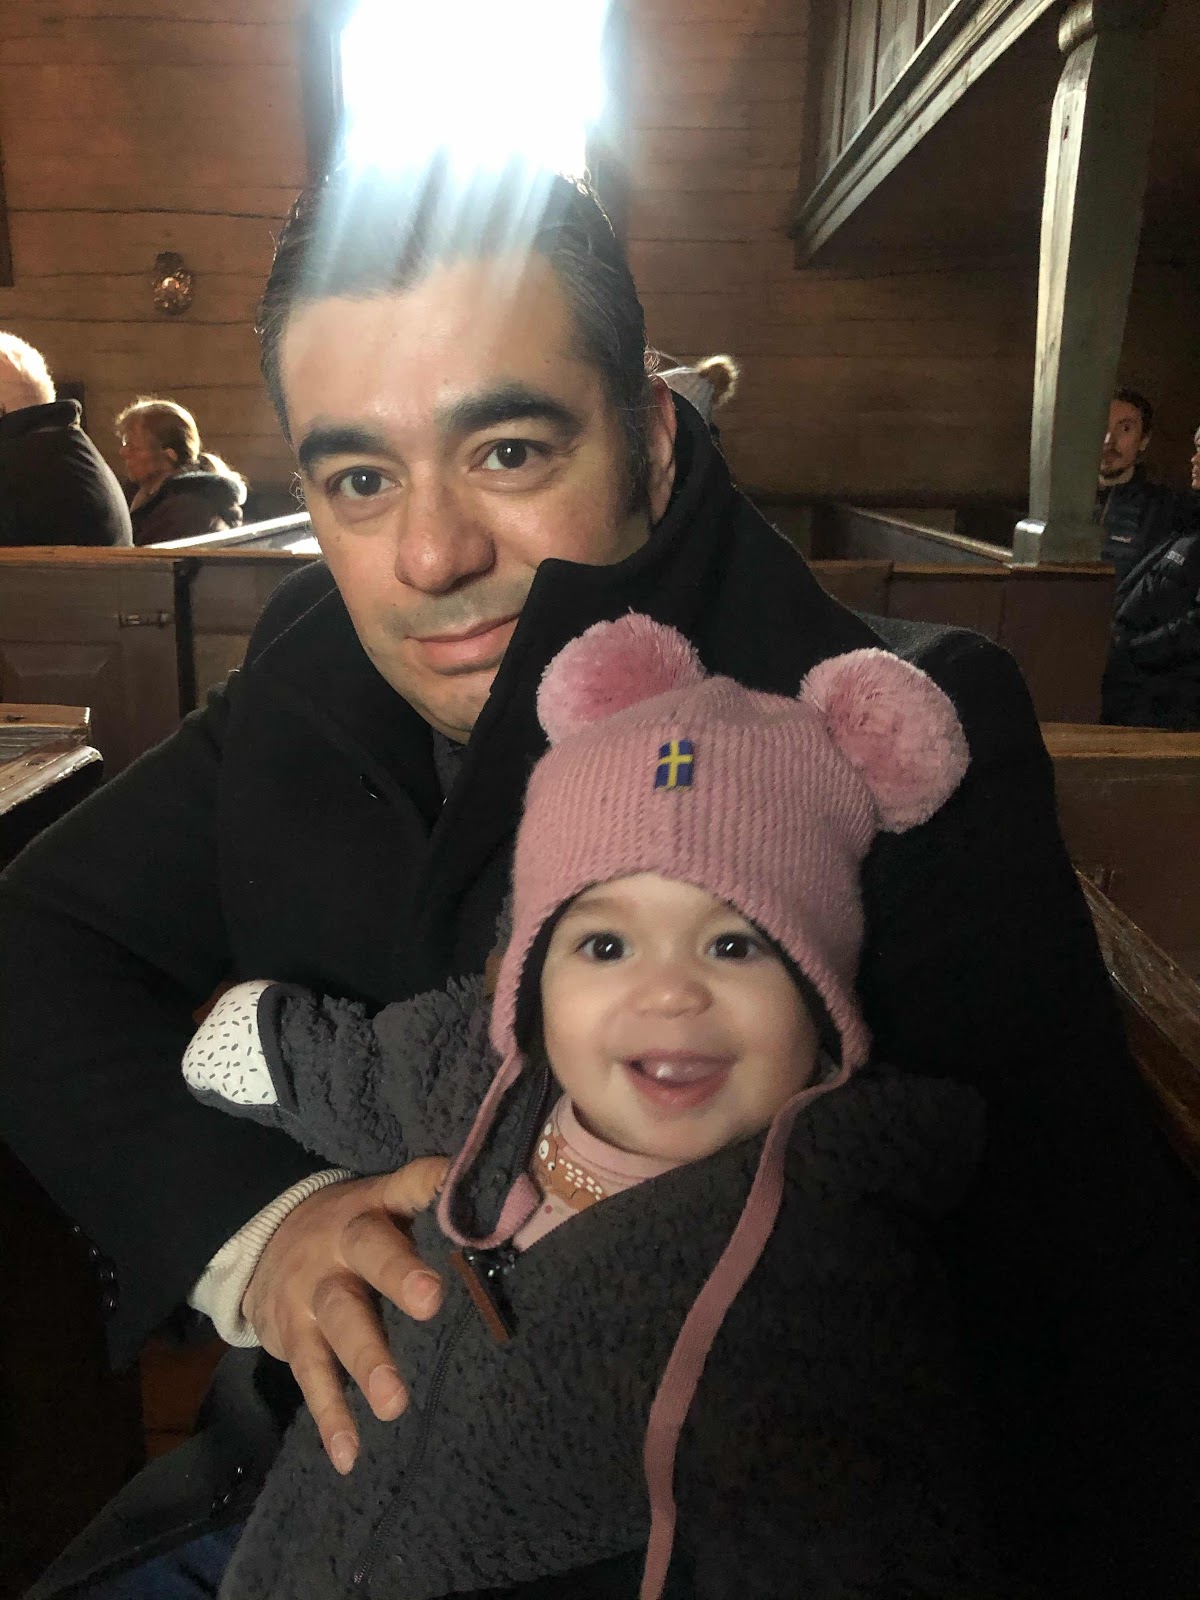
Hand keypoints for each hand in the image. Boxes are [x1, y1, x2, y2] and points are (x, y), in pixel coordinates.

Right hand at [242, 1157, 449, 1473]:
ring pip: (341, 1318)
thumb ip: (437, 1206)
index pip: (412, 1183)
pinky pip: (312, 1376)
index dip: (437, 1185)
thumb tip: (521, 1202)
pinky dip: (331, 1417)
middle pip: (370, 1251)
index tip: (470, 1194)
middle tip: (430, 1300)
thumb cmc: (356, 1228)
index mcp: (380, 1203)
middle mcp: (344, 1240)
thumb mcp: (388, 1204)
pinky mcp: (293, 1334)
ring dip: (368, 1359)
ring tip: (394, 1402)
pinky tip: (350, 1454)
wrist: (263, 1238)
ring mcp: (315, 1288)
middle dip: (398, 1274)